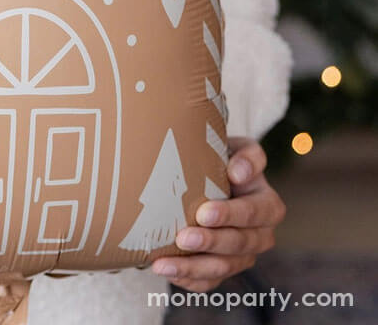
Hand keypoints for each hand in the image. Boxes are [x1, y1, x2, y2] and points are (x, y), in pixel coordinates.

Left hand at [152, 136, 285, 291]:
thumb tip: (238, 173)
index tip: (204, 213)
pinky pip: (209, 282)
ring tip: (164, 264)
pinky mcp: (223, 268)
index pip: (255, 213)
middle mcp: (260, 234)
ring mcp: (242, 255)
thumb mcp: (237, 148)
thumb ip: (246, 156)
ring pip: (223, 268)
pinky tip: (167, 271)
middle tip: (182, 237)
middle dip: (211, 242)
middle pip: (240, 244)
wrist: (205, 174)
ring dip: (193, 267)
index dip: (231, 215)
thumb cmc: (221, 158)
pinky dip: (188, 279)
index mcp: (267, 204)